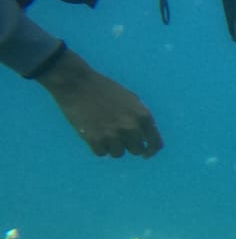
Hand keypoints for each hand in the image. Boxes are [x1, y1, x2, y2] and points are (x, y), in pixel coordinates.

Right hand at [37, 49, 162, 156]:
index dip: (151, 151)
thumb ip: (140, 116)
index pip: (155, 143)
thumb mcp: (130, 99)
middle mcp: (132, 128)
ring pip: (118, 153)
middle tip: (117, 136)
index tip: (145, 154)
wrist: (77, 84)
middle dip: (128, 145)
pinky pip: (101, 153)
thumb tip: (147, 135)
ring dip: (111, 145)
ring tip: (102, 130)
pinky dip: (97, 146)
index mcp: (143, 116)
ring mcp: (114, 135)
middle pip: (137, 150)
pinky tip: (92, 132)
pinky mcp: (96, 140)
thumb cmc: (104, 89)